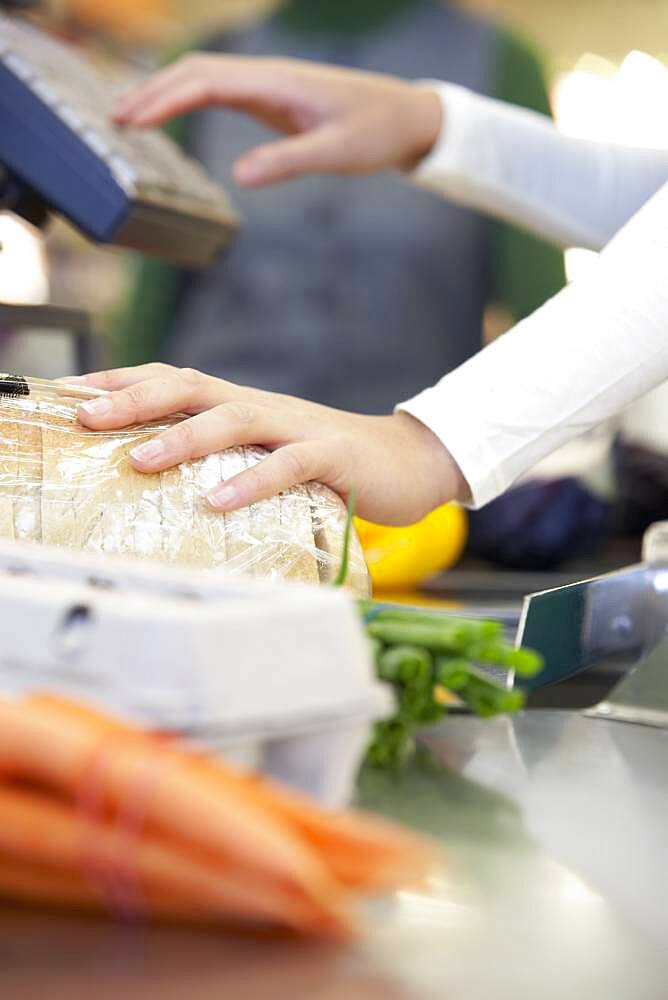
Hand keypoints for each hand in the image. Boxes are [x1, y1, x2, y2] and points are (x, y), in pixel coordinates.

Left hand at [72, 365, 466, 524]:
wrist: (410, 460)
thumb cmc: (331, 465)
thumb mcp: (270, 455)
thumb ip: (228, 459)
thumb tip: (167, 483)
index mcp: (244, 406)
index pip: (175, 380)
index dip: (123, 382)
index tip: (72, 395)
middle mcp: (264, 407)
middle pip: (192, 386)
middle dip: (135, 399)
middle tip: (85, 417)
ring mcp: (299, 427)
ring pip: (235, 418)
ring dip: (184, 437)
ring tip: (140, 460)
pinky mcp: (333, 456)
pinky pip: (289, 464)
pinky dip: (251, 481)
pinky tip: (219, 502)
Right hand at [113, 55, 442, 186]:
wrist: (405, 115)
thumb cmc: (376, 132)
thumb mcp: (336, 153)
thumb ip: (288, 162)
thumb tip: (238, 177)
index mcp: (278, 82)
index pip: (207, 82)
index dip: (166, 100)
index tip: (134, 121)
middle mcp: (267, 75)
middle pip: (196, 71)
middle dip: (153, 92)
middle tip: (114, 120)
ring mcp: (268, 84)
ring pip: (204, 76)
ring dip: (165, 92)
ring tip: (129, 116)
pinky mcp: (272, 97)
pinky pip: (220, 89)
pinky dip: (188, 98)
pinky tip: (172, 114)